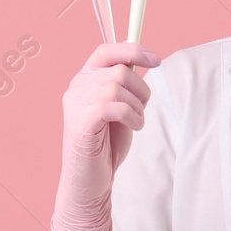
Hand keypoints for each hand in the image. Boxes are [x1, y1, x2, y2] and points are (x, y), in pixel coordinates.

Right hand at [50, 42, 159, 230]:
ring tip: (135, 122)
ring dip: (137, 107)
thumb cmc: (106, 145)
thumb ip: (123, 84)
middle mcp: (76, 88)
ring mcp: (75, 105)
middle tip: (141, 111)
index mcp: (84, 80)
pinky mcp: (80, 124)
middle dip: (141, 91)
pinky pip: (112, 105)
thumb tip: (138, 59)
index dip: (133, 50)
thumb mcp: (119, 107)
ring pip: (117, 86)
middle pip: (119, 70)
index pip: (106, 51)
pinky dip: (131, 115)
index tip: (155, 60)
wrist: (90, 180)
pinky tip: (134, 126)